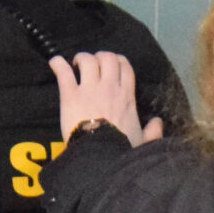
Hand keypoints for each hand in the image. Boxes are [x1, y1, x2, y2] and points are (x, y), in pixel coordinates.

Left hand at [49, 52, 164, 146]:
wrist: (100, 155)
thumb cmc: (121, 150)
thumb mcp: (143, 143)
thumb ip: (152, 132)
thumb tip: (159, 123)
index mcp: (127, 97)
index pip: (126, 68)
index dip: (119, 61)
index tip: (112, 66)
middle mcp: (110, 87)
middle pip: (108, 58)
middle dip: (99, 57)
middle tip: (92, 65)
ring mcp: (89, 89)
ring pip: (88, 60)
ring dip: (81, 58)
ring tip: (76, 65)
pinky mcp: (70, 95)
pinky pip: (64, 72)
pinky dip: (58, 64)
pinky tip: (55, 62)